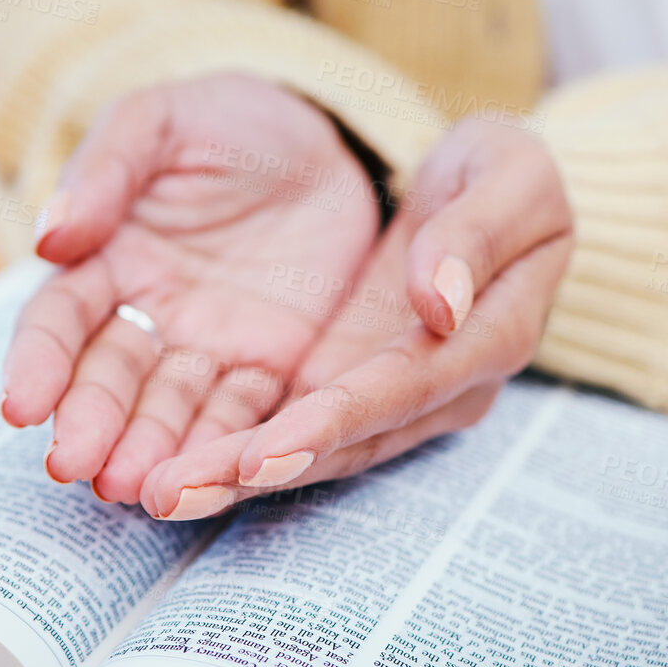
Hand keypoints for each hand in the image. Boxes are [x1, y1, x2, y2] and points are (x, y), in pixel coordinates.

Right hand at [0, 74, 381, 503]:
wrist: (327, 137)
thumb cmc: (227, 121)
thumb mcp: (162, 122)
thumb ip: (107, 169)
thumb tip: (49, 236)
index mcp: (103, 260)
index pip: (58, 320)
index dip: (37, 362)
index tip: (19, 404)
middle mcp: (146, 316)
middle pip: (109, 378)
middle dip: (89, 423)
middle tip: (74, 466)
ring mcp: (208, 347)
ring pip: (170, 408)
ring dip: (148, 450)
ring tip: (130, 489)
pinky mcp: (272, 365)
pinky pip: (245, 410)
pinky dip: (223, 446)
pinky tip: (206, 479)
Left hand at [137, 118, 573, 518]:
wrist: (487, 190)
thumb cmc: (503, 173)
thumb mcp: (509, 171)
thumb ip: (478, 231)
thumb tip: (439, 302)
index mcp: (491, 333)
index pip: (406, 386)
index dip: (333, 422)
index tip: (262, 451)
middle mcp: (444, 385)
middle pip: (347, 438)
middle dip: (258, 469)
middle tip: (172, 494)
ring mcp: (397, 396)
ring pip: (314, 447)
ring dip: (235, 473)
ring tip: (157, 495)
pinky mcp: (355, 387)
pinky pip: (296, 425)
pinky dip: (237, 447)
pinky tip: (175, 465)